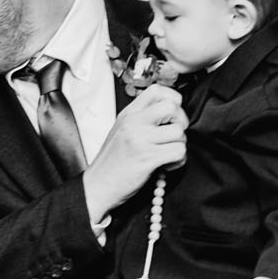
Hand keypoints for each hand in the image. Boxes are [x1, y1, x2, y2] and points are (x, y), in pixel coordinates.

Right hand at [82, 84, 187, 217]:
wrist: (97, 187)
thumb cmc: (111, 163)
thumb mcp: (121, 131)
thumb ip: (141, 119)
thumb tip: (169, 113)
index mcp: (128, 114)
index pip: (157, 90)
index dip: (172, 99)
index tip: (171, 115)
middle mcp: (134, 123)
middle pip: (172, 107)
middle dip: (181, 121)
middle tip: (173, 136)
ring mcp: (141, 140)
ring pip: (179, 132)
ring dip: (179, 145)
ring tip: (167, 154)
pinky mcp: (148, 158)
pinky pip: (179, 152)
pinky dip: (178, 161)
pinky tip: (167, 165)